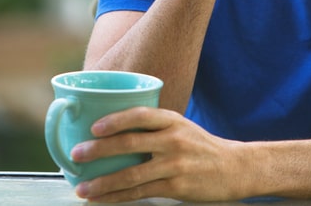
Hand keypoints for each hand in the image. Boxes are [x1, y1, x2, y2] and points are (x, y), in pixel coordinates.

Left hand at [70, 107, 248, 202]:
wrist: (234, 167)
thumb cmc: (200, 147)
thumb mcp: (180, 127)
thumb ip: (152, 128)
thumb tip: (111, 132)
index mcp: (171, 120)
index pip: (140, 115)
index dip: (115, 119)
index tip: (94, 127)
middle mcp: (173, 139)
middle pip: (130, 143)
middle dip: (99, 150)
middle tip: (76, 155)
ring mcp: (175, 164)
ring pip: (132, 174)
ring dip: (103, 182)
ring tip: (82, 188)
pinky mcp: (176, 186)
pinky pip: (141, 193)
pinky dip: (118, 197)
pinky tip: (102, 199)